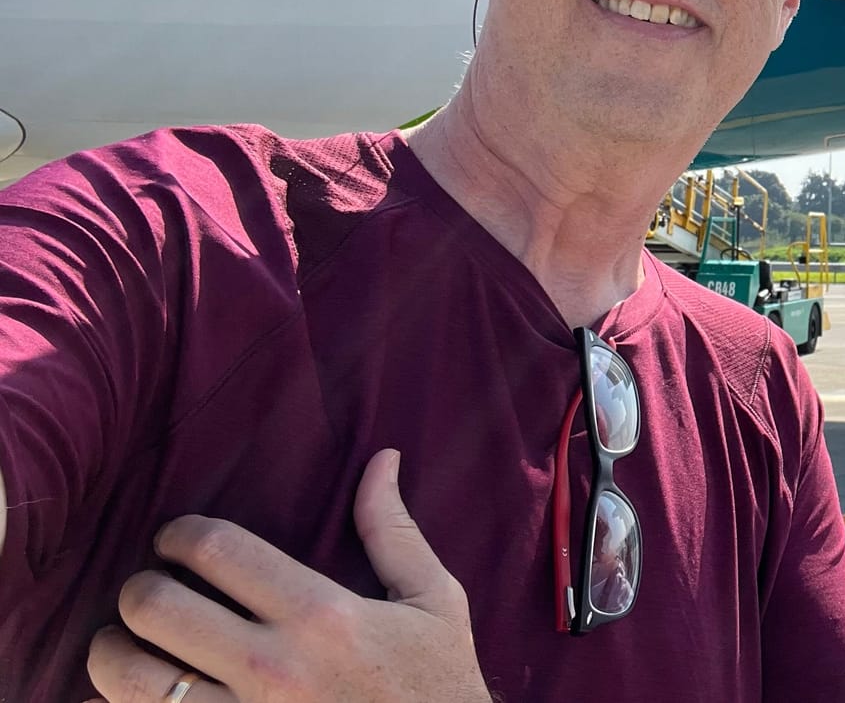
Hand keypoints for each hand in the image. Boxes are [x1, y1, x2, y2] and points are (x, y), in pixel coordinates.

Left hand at [87, 449, 489, 701]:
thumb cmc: (438, 684)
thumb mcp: (433, 602)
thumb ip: (394, 531)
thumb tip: (381, 460)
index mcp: (323, 615)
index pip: (217, 549)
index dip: (179, 533)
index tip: (176, 539)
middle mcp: (274, 667)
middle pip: (155, 606)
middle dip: (138, 588)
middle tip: (151, 589)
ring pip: (129, 678)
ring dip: (111, 653)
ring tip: (127, 644)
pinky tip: (142, 694)